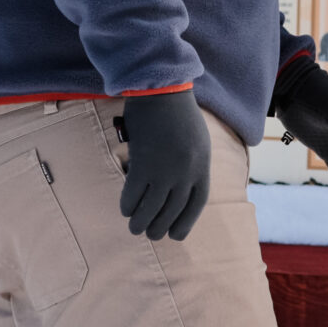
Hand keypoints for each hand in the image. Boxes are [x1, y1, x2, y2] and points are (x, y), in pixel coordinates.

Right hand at [119, 90, 212, 240]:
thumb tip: (180, 190)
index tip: (175, 235)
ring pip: (152, 209)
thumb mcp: (198, 142)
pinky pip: (133, 195)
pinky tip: (125, 209)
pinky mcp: (143, 165)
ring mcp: (164, 171)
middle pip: (172, 211)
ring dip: (141, 223)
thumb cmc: (179, 114)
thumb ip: (193, 166)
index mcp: (202, 167)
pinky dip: (128, 205)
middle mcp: (186, 174)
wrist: (162, 91)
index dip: (185, 223)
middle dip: (160, 227)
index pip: (196, 205)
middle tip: (151, 234)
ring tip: (134, 228)